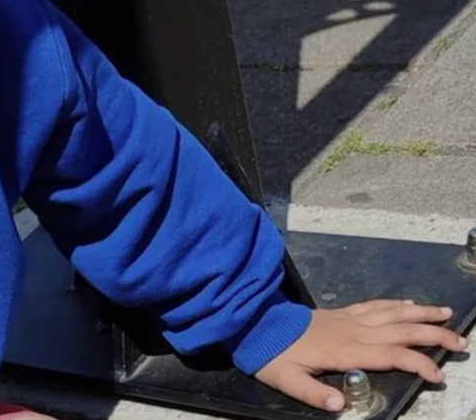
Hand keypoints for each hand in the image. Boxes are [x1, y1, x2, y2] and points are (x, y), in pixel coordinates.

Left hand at [256, 299, 466, 411]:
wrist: (255, 324)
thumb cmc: (271, 355)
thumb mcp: (287, 380)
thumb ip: (313, 393)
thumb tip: (338, 405)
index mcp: (345, 350)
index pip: (392, 355)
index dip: (419, 363)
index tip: (438, 375)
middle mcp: (352, 330)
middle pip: (401, 330)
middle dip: (434, 335)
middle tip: (460, 343)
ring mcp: (347, 318)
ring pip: (392, 313)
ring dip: (421, 313)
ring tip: (446, 314)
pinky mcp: (340, 312)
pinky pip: (373, 305)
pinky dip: (395, 304)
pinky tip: (408, 303)